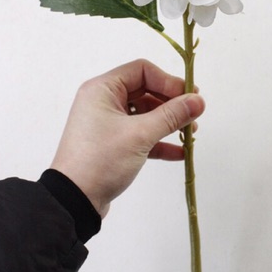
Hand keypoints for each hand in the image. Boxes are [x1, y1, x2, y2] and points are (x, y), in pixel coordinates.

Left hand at [51, 59, 204, 217]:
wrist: (73, 201)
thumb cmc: (101, 160)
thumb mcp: (140, 135)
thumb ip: (172, 116)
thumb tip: (198, 101)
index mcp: (102, 90)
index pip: (142, 71)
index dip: (168, 81)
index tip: (190, 96)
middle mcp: (103, 102)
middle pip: (145, 91)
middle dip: (172, 103)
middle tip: (194, 114)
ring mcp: (107, 124)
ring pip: (145, 114)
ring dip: (169, 122)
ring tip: (191, 134)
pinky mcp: (112, 145)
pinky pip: (141, 135)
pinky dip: (159, 141)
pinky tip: (180, 152)